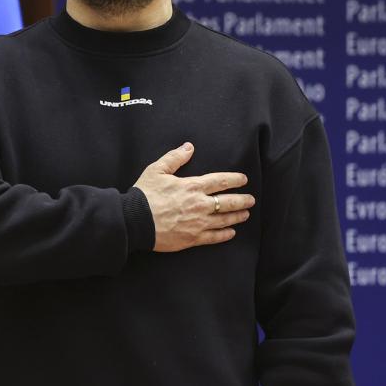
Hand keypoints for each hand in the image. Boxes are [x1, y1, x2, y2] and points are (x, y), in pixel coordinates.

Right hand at [134, 142, 252, 251]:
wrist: (134, 221)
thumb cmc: (144, 195)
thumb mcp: (157, 170)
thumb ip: (175, 157)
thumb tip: (189, 147)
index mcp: (193, 186)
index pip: (221, 181)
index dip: (235, 179)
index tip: (244, 180)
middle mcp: (200, 204)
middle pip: (228, 201)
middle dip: (242, 200)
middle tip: (251, 200)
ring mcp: (198, 222)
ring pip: (225, 219)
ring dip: (238, 216)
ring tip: (246, 215)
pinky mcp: (192, 238)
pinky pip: (214, 237)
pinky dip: (225, 235)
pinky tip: (231, 233)